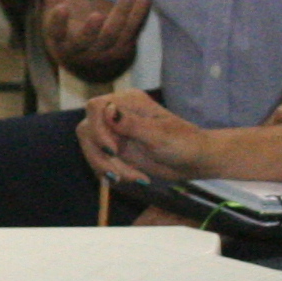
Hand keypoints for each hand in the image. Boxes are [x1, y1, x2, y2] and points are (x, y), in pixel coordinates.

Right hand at [34, 0, 151, 82]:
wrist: (91, 61)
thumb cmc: (69, 28)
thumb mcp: (57, 5)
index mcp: (61, 40)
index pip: (56, 33)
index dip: (58, 23)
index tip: (61, 8)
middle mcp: (81, 50)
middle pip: (87, 41)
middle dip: (92, 29)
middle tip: (98, 13)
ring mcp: (103, 52)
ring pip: (112, 36)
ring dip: (122, 15)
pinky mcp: (122, 49)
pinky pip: (132, 32)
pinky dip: (139, 15)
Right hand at [79, 88, 206, 184]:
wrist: (194, 161)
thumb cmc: (184, 143)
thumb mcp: (159, 135)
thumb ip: (131, 123)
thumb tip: (108, 110)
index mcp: (129, 101)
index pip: (95, 107)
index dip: (97, 129)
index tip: (113, 150)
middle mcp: (118, 114)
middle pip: (87, 131)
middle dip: (101, 156)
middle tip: (120, 173)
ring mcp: (115, 133)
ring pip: (91, 149)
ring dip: (108, 168)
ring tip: (135, 179)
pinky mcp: (116, 150)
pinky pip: (99, 162)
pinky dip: (113, 175)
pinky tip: (134, 178)